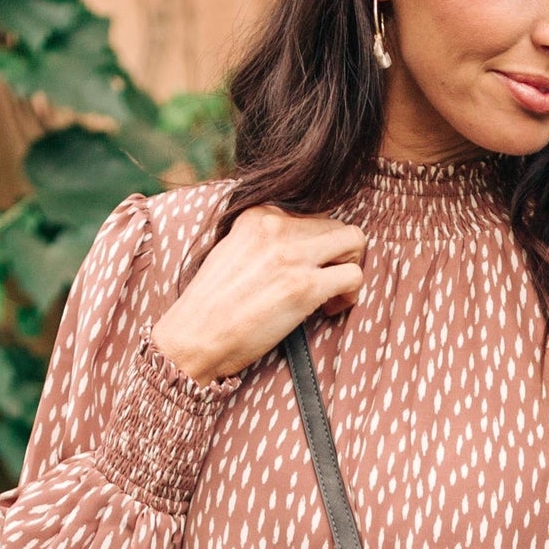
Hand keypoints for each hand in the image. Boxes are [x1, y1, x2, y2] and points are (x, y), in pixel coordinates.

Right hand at [152, 207, 366, 382]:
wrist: (194, 336)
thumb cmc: (210, 305)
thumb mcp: (232, 250)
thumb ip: (262, 239)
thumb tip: (295, 244)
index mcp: (258, 213)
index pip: (310, 213)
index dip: (316, 242)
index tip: (306, 267)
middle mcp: (276, 225)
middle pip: (336, 224)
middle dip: (339, 254)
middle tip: (326, 283)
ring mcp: (292, 254)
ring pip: (354, 241)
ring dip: (350, 268)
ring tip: (332, 295)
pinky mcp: (305, 286)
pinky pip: (354, 276)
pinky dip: (352, 294)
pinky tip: (331, 309)